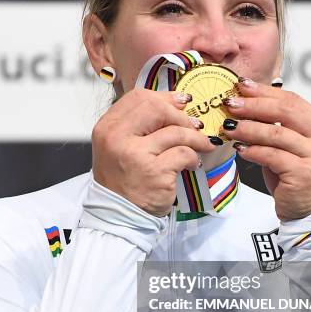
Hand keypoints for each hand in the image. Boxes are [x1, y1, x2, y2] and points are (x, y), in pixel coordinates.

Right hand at [92, 89, 215, 215]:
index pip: (138, 97)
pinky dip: (194, 157)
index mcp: (108, 127)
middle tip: (194, 126)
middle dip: (181, 116)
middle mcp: (118, 138)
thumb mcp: (121, 145)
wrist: (119, 214)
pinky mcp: (155, 173)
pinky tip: (193, 164)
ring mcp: (136, 155)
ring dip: (195, 138)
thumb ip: (141, 123)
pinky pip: (184, 154)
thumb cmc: (123, 179)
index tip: (182, 103)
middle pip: (157, 108)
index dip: (165, 97)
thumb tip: (177, 102)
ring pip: (176, 131)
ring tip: (202, 145)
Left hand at [221, 79, 310, 220]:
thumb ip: (279, 127)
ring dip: (248, 128)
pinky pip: (271, 156)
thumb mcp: (294, 147)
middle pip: (285, 111)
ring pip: (276, 134)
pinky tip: (239, 148)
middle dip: (254, 105)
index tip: (242, 86)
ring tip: (229, 126)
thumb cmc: (299, 178)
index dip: (265, 92)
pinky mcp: (302, 174)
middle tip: (231, 103)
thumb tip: (247, 104)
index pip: (293, 101)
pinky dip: (253, 150)